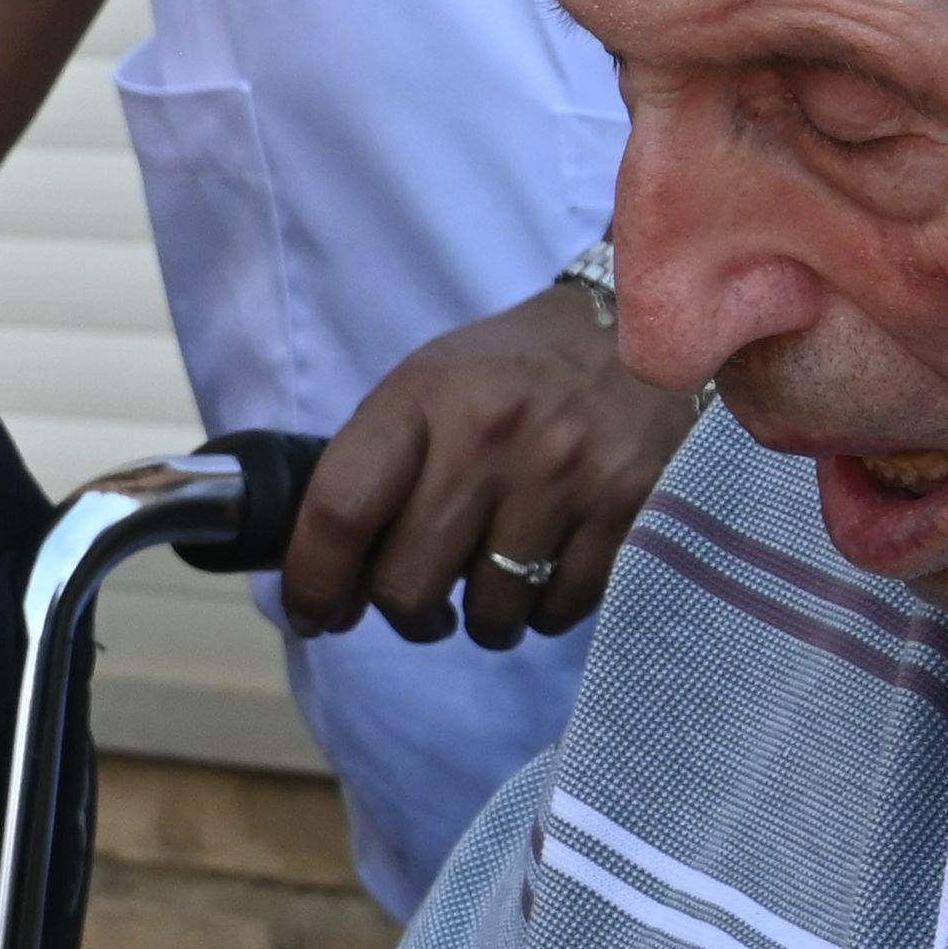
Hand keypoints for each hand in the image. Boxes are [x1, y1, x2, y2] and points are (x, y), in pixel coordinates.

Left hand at [284, 280, 701, 649]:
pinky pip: (557, 610)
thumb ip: (375, 469)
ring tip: (492, 578)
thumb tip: (328, 582)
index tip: (312, 614)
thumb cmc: (511, 373)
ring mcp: (562, 474)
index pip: (341, 509)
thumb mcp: (428, 386)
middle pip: (407, 584)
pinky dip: (542, 609)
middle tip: (419, 605)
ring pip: (489, 611)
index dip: (311, 581)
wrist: (636, 332)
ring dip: (482, 617)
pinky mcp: (626, 508)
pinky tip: (545, 568)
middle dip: (405, 614)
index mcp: (425, 396)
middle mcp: (489, 434)